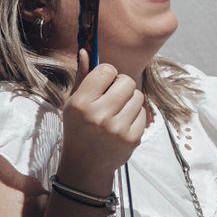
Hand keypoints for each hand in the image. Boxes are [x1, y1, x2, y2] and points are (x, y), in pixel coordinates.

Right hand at [56, 51, 147, 195]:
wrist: (86, 166)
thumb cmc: (79, 130)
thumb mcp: (73, 104)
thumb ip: (82, 77)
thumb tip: (87, 50)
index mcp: (81, 103)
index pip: (106, 70)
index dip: (107, 75)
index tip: (103, 84)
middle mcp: (99, 114)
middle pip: (126, 81)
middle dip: (121, 86)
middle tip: (113, 98)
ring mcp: (117, 128)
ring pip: (138, 96)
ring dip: (130, 100)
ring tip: (118, 112)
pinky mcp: (132, 138)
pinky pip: (143, 113)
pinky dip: (135, 115)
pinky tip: (123, 124)